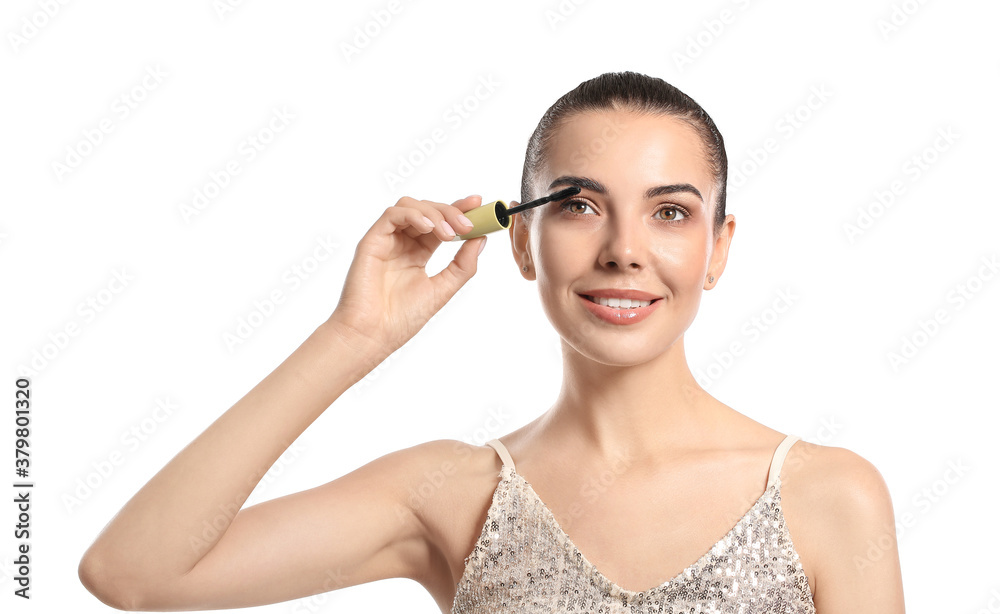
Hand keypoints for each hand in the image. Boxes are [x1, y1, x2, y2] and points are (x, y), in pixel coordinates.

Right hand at [327, 195, 486, 354]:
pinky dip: (413, 215)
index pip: (440, 223)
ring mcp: (387, 240)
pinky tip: (429, 228)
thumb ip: (462, 265)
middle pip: (428, 210)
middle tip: (468, 225)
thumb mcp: (442, 289)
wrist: (373, 335)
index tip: (478, 205)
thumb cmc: (401, 319)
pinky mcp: (372, 241)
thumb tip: (480, 240)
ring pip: (410, 206)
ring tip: (449, 233)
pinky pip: (392, 215)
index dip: (458, 210)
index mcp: (418, 254)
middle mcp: (402, 243)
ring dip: (434, 213)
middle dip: (451, 212)